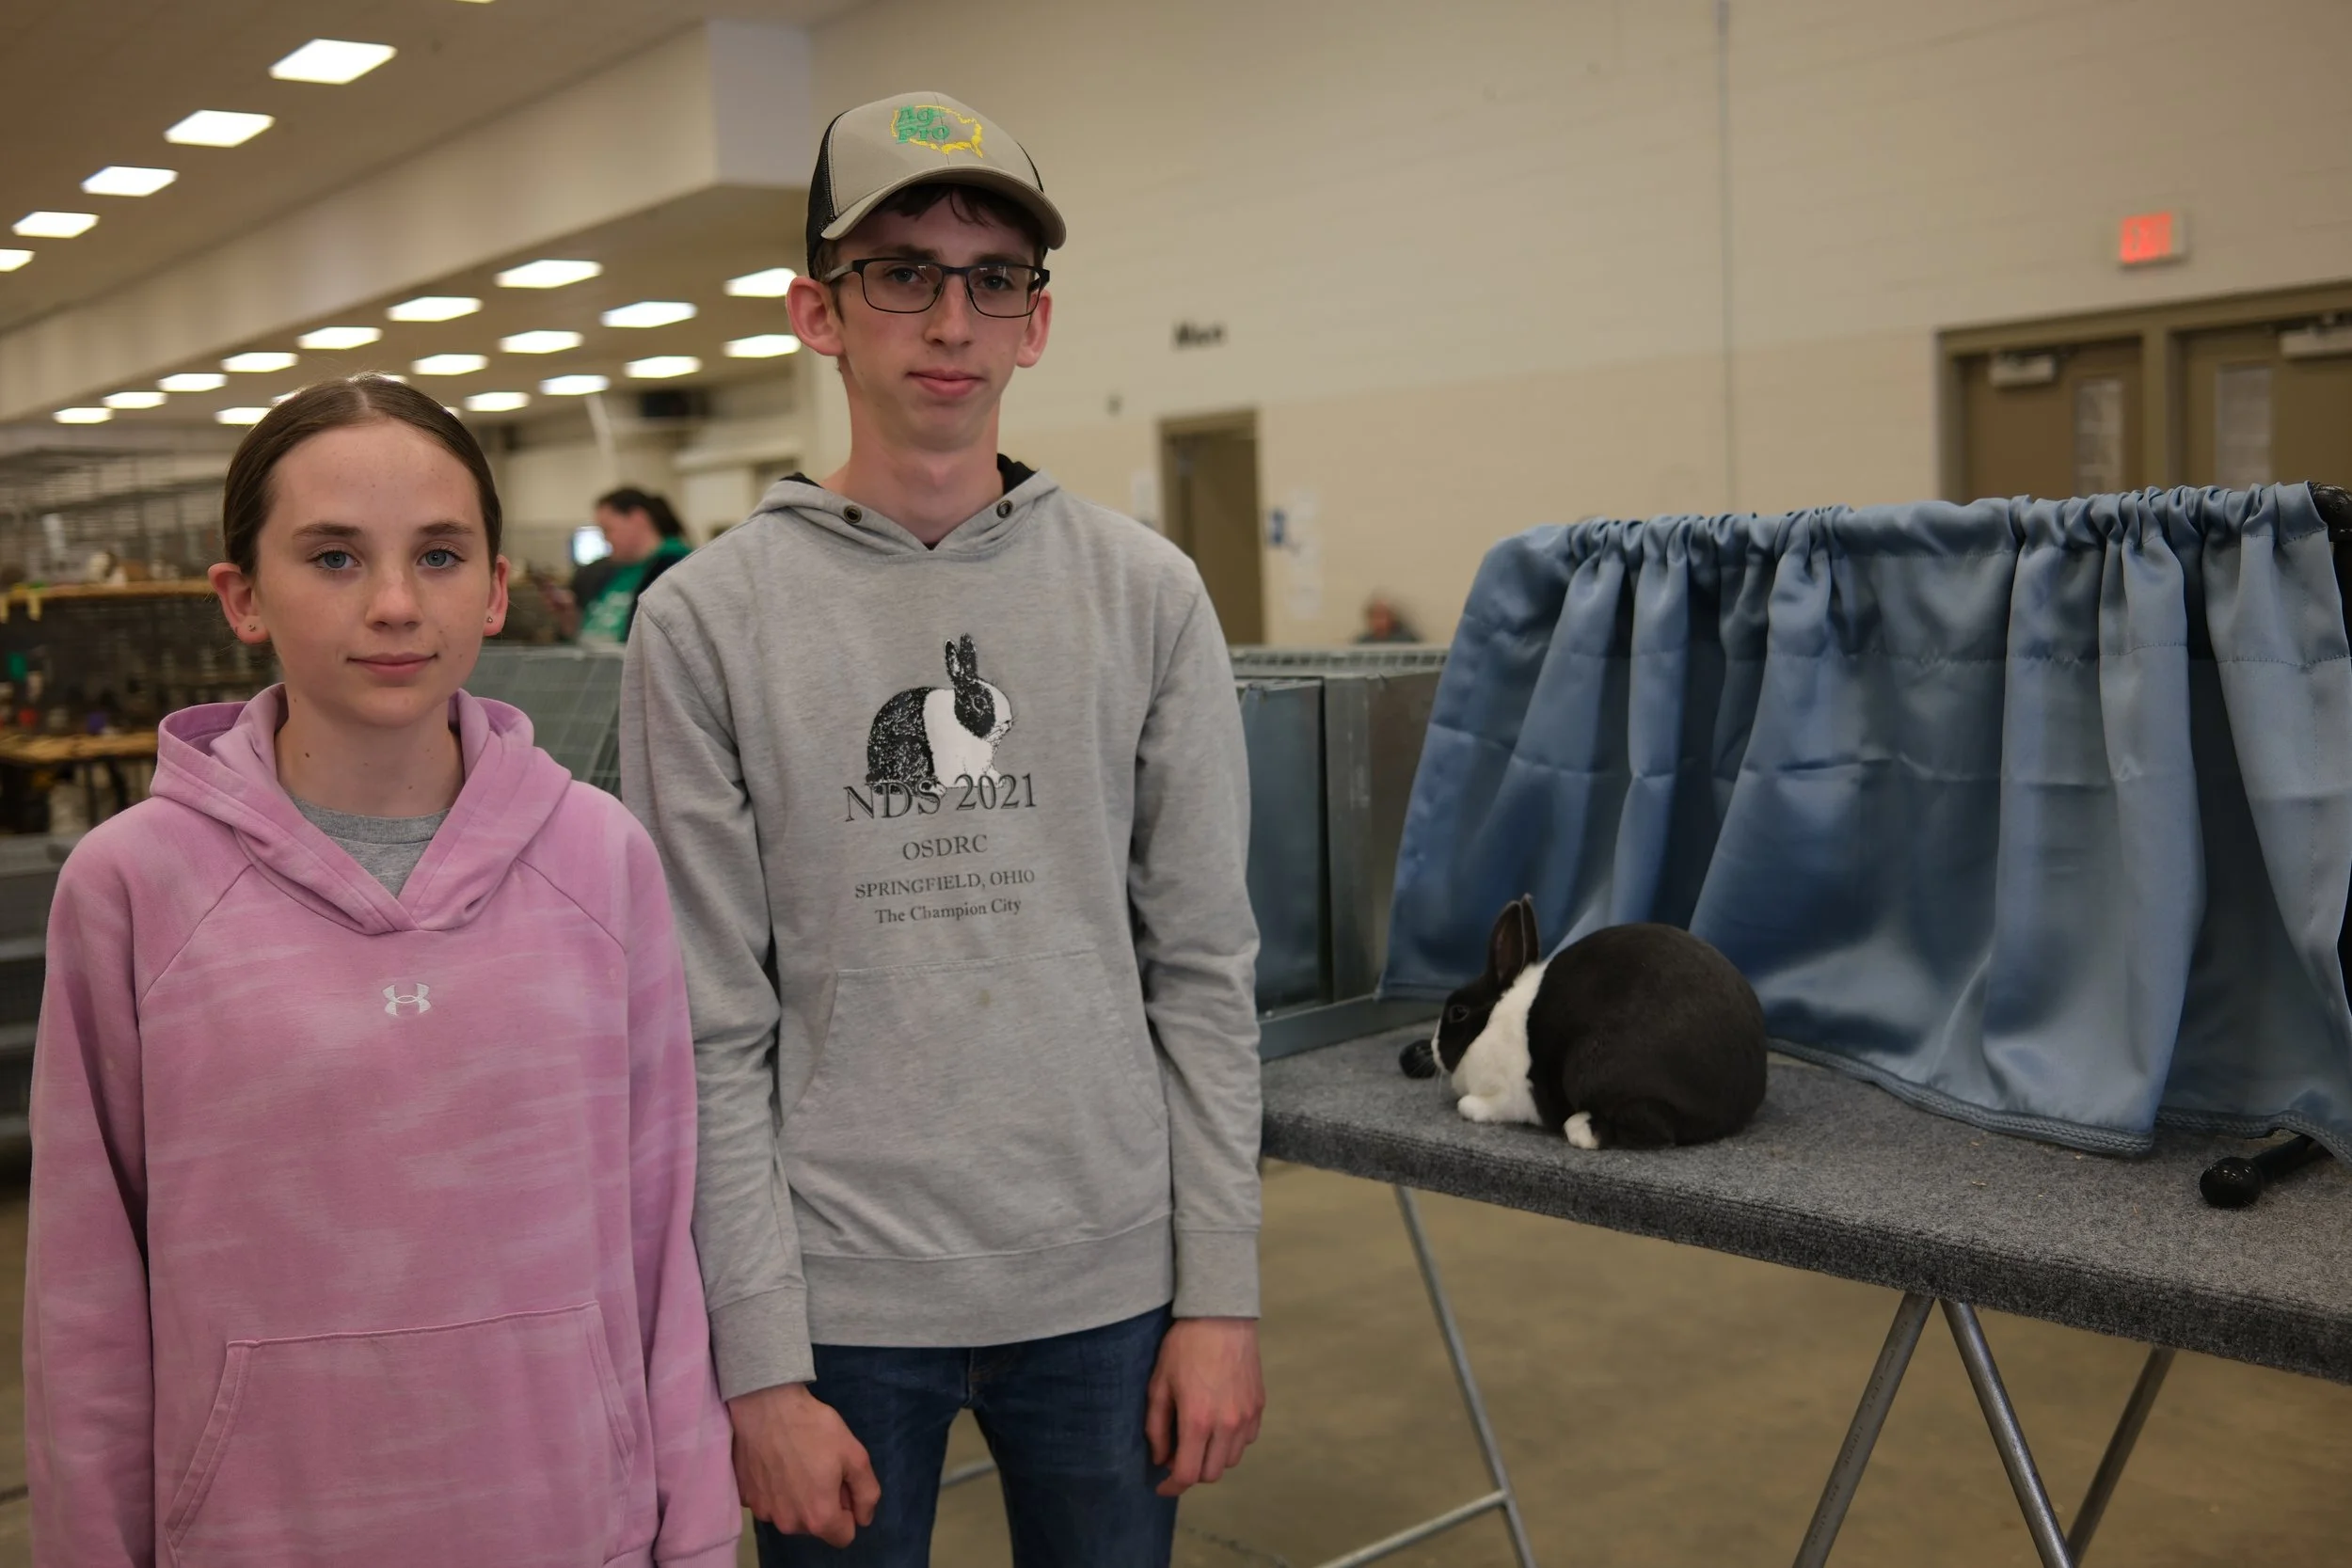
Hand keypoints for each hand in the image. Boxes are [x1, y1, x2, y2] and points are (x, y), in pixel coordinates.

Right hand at [727, 1383, 880, 1546]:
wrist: (765, 1406)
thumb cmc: (814, 1429)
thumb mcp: (855, 1455)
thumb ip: (867, 1493)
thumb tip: (864, 1518)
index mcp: (819, 1517)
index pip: (843, 1536)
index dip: (848, 1510)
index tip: (841, 1483)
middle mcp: (789, 1523)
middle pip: (816, 1525)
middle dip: (822, 1503)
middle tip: (820, 1467)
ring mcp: (764, 1512)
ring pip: (792, 1514)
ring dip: (798, 1497)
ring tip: (797, 1462)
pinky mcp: (747, 1497)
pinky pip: (770, 1502)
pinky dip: (776, 1489)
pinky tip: (776, 1462)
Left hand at [1145, 1317, 1264, 1496]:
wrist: (1220, 1316)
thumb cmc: (1184, 1347)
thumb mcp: (1159, 1385)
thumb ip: (1156, 1427)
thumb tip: (1160, 1458)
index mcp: (1198, 1420)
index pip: (1188, 1474)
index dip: (1172, 1487)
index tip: (1161, 1486)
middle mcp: (1226, 1424)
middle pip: (1211, 1474)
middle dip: (1191, 1473)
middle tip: (1176, 1456)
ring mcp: (1246, 1416)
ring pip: (1230, 1460)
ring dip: (1212, 1458)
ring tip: (1197, 1438)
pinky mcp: (1259, 1406)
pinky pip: (1246, 1440)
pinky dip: (1230, 1442)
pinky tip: (1217, 1424)